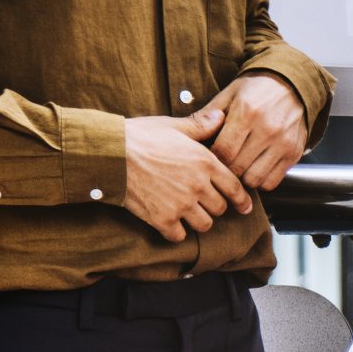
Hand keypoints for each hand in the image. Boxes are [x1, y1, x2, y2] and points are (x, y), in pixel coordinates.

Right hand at [123, 108, 250, 241]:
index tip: (244, 207)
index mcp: (205, 162)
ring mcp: (180, 204)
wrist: (108, 153)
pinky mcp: (162, 219)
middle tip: (202, 202)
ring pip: (204, 225)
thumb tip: (222, 116)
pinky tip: (169, 223)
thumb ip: (200, 126)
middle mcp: (197, 186)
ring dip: (198, 221)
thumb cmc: (140, 136)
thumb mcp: (173, 126)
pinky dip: (176, 232)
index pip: (235, 188)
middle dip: (213, 207)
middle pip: (219, 208)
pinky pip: (179, 236)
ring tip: (187, 213)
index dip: (242, 200)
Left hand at [202, 73, 308, 191]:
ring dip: (242, 177)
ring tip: (239, 166)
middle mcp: (268, 129)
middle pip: (237, 167)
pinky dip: (260, 180)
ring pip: (254, 179)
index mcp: (247, 112)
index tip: (209, 156)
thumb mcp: (229, 94)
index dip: (212, 158)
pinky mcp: (294, 154)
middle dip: (225, 169)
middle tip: (222, 162)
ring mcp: (283, 143)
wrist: (293, 86)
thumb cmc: (256, 90)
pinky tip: (255, 168)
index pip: (223, 151)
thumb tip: (187, 134)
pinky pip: (271, 182)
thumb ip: (208, 114)